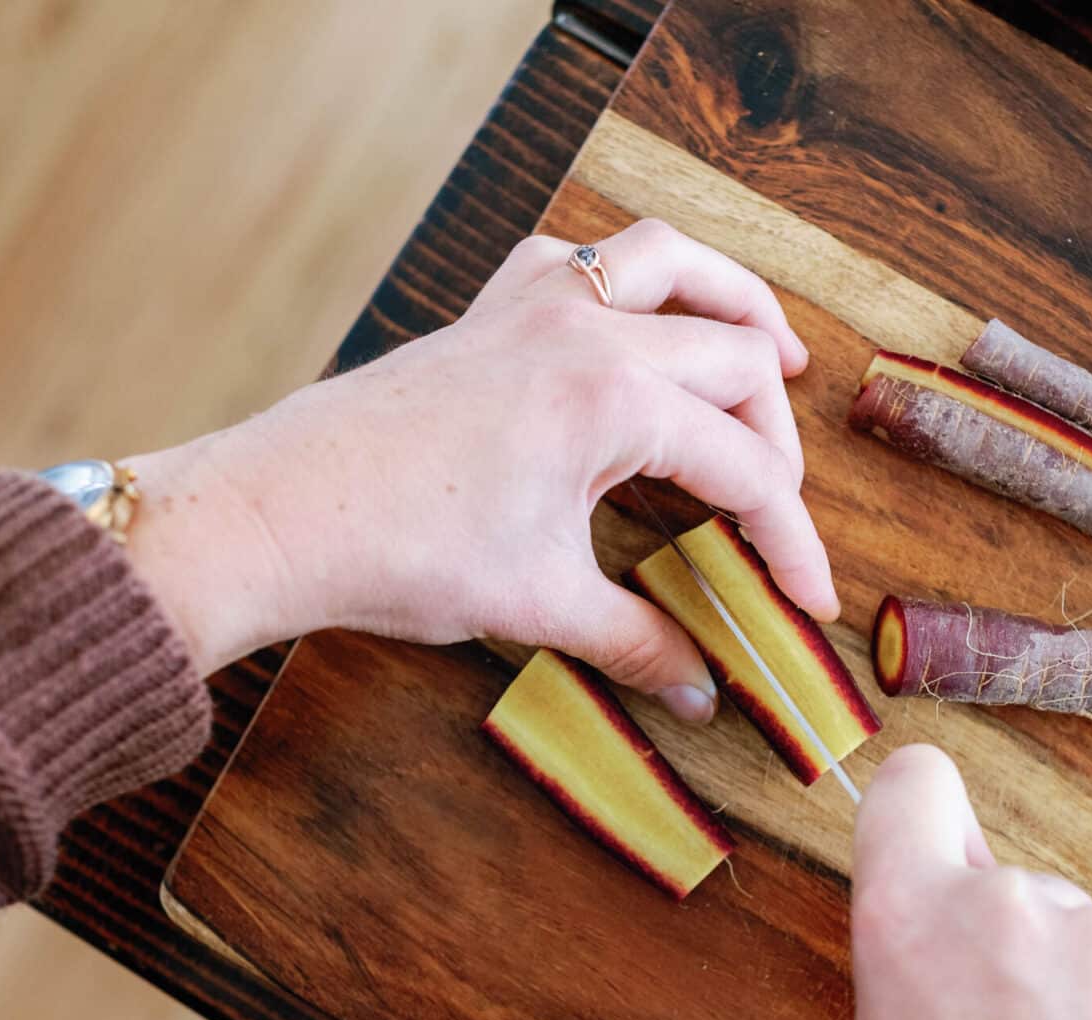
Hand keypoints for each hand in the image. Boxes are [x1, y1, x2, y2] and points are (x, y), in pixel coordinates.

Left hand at [123, 219, 833, 718]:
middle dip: (776, 435)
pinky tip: (637, 321)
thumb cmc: (402, 552)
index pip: (744, 469)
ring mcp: (534, 305)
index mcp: (614, 400)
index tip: (810, 599)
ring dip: (733, 301)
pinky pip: (582, 257)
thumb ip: (637, 640)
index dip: (791, 542)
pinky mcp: (488, 310)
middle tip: (778, 511)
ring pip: (670, 263)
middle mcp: (586, 330)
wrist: (281, 514)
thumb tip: (697, 689)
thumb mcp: (539, 605)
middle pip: (735, 355)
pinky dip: (629, 278)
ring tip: (776, 351)